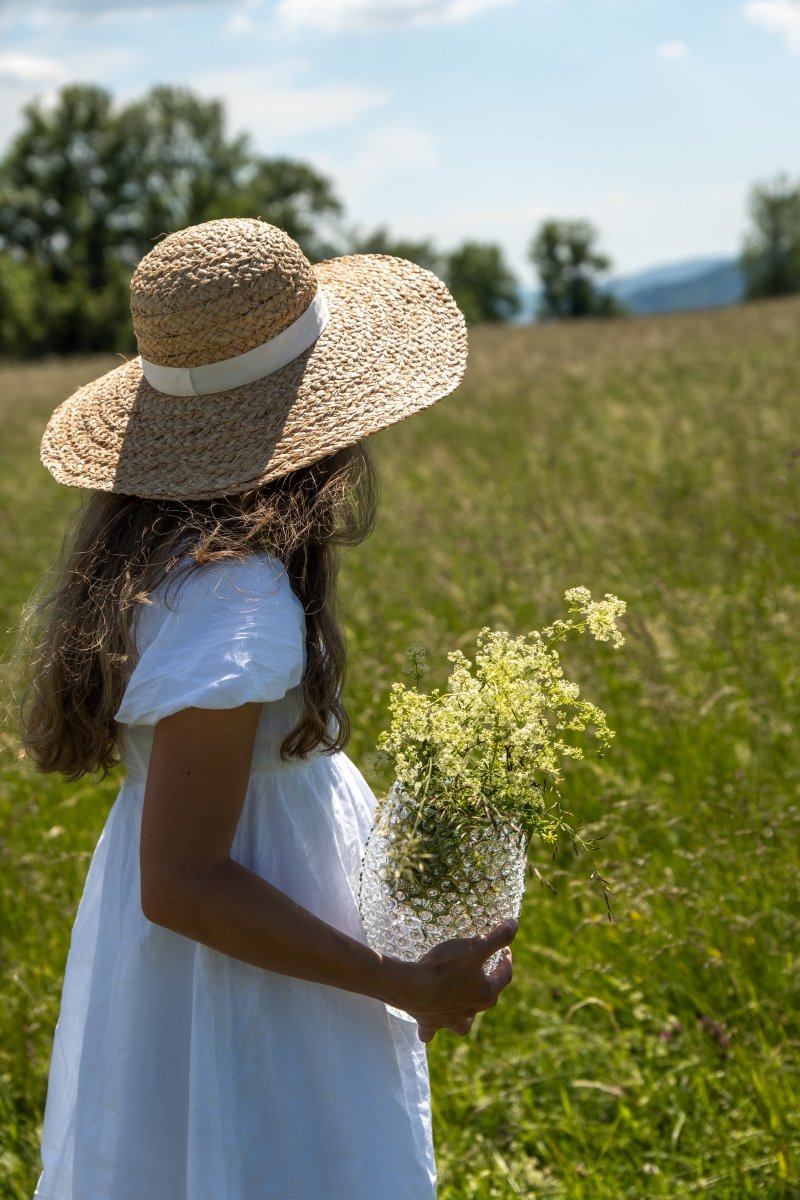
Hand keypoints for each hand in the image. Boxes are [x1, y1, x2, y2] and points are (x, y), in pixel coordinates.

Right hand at [397, 918, 517, 1043]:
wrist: (413, 987)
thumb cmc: (445, 966)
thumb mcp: (475, 946)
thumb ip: (498, 936)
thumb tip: (515, 924)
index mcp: (486, 994)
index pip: (504, 976)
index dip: (506, 961)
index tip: (505, 950)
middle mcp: (471, 1011)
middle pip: (486, 999)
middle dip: (488, 984)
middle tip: (483, 970)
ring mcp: (450, 1020)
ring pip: (463, 1022)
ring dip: (464, 1015)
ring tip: (461, 1006)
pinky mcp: (429, 1023)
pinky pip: (430, 1031)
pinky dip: (431, 1028)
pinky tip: (428, 1026)